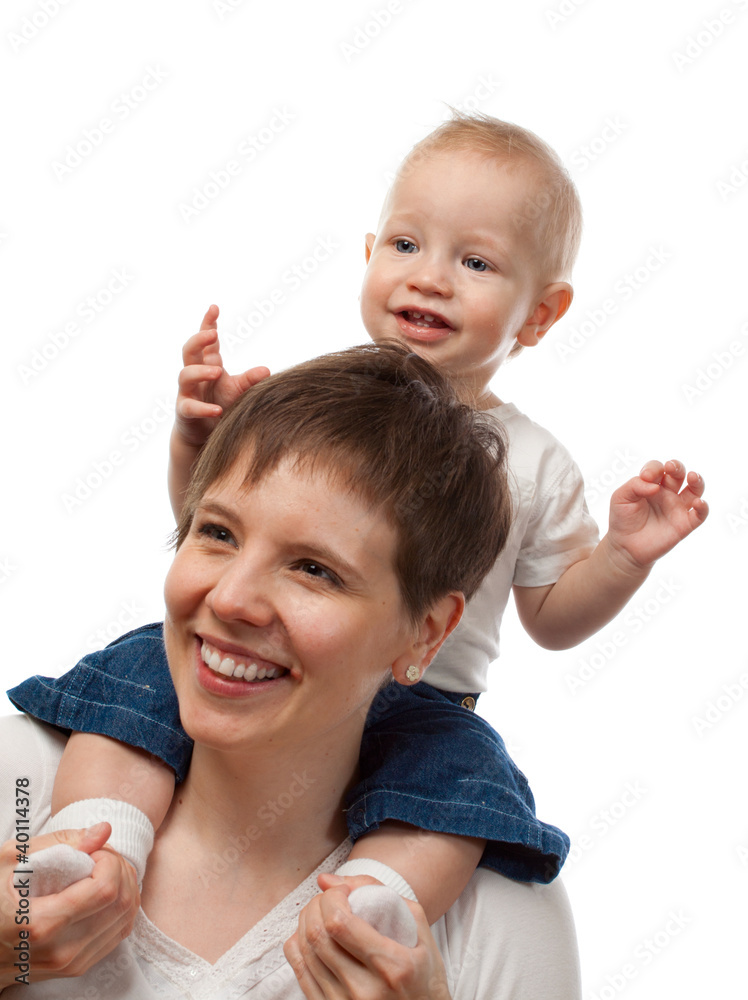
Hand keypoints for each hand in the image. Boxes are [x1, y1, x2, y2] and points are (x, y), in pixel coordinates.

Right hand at [0, 823, 138, 987]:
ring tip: (103, 870)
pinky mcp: (78, 967)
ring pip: (126, 918)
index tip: (92, 851)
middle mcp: (62, 950)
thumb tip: (104, 831)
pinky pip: (119, 933)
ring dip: (125, 885)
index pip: (106, 889)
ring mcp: (72, 963)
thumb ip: (59, 842)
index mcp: (42, 923)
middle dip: (121, 868)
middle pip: (122, 902)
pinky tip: (105, 890)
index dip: (109, 861)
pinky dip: (121, 906)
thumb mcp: (12, 861)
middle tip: (101, 856)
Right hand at [174, 304, 270, 449]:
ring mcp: (187, 392)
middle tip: (212, 334)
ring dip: (200, 372)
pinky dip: (203, 408)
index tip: (214, 308)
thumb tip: (267, 370)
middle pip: (189, 350)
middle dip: (198, 339)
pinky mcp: (185, 412)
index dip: (208, 324)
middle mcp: (195, 375)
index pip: (206, 341)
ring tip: (218, 371)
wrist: (205, 434)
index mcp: (208, 364)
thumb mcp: (238, 390)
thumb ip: (250, 379)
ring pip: (185, 375)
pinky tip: (217, 410)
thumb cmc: (221, 404)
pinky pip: (190, 407)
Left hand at [284, 873, 450, 999]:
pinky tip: (312, 936)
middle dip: (316, 905)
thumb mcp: (419, 932)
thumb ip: (380, 895)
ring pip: (304, 952)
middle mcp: (364, 990)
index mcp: (392, 967)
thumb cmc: (425, 980)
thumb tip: (327, 879)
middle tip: (330, 898)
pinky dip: (298, 945)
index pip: (339, 923)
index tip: (343, 891)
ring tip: (320, 912)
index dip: (332, 897)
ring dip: (306, 921)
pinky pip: (300, 973)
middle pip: (317, 935)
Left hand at [607, 459, 707, 571]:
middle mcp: (667, 493)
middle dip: (677, 466)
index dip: (654, 468)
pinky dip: (703, 507)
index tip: (645, 476)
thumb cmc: (623, 519)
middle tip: (670, 467)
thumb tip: (656, 486)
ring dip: (697, 480)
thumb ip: (635, 485)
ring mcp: (677, 508)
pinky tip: (699, 502)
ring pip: (695, 489)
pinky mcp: (684, 524)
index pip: (658, 468)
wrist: (625, 546)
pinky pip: (699, 514)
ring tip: (692, 476)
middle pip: (679, 473)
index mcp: (652, 484)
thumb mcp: (620, 497)